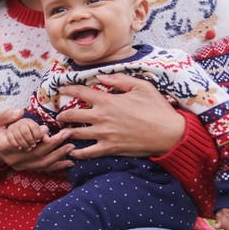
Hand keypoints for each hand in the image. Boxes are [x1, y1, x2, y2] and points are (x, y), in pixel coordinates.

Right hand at [0, 108, 72, 171]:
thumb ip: (7, 115)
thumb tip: (21, 112)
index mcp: (4, 146)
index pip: (23, 142)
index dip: (37, 136)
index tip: (47, 128)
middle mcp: (13, 159)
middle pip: (37, 153)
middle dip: (54, 143)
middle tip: (67, 133)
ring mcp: (20, 166)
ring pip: (43, 163)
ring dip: (59, 155)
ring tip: (71, 146)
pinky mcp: (26, 169)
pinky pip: (44, 169)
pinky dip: (58, 166)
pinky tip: (69, 163)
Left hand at [57, 73, 184, 159]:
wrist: (169, 133)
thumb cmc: (157, 108)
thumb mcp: (141, 87)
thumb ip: (119, 80)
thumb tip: (100, 77)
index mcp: (107, 101)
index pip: (80, 92)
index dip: (68, 89)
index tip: (60, 89)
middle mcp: (101, 117)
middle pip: (71, 116)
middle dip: (62, 116)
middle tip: (59, 116)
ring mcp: (103, 134)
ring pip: (75, 134)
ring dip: (66, 133)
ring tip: (63, 132)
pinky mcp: (109, 148)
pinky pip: (87, 153)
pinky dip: (77, 153)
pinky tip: (73, 151)